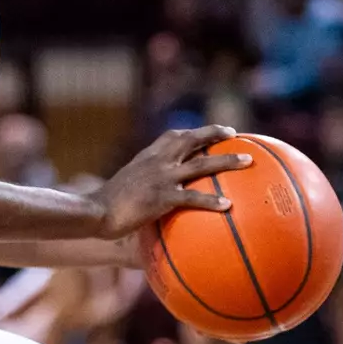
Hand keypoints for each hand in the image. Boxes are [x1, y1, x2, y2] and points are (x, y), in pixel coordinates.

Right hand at [94, 126, 250, 238]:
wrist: (95, 211)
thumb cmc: (106, 205)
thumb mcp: (126, 186)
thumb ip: (142, 184)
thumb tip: (151, 197)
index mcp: (148, 157)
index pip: (173, 136)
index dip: (194, 132)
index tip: (212, 132)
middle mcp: (157, 161)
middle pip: (192, 140)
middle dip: (215, 134)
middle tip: (236, 135)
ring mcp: (161, 178)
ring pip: (201, 164)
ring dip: (227, 161)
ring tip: (248, 162)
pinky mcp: (162, 197)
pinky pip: (193, 198)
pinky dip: (211, 200)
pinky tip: (228, 206)